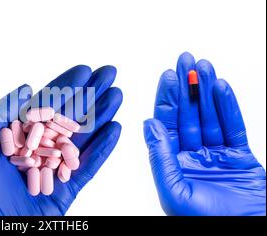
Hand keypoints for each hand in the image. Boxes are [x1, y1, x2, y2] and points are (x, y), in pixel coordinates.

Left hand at [0, 65, 121, 215]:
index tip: (83, 69)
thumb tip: (27, 87)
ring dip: (101, 116)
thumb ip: (0, 113)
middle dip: (90, 94)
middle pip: (68, 117)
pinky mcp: (66, 189)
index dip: (65, 86)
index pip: (45, 105)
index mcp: (19, 135)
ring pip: (82, 138)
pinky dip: (103, 149)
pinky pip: (88, 167)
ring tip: (117, 94)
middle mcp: (39, 148)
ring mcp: (54, 168)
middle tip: (109, 73)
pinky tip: (115, 129)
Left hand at [143, 52, 265, 215]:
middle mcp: (191, 157)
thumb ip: (161, 156)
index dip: (167, 99)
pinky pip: (234, 127)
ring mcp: (216, 156)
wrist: (243, 232)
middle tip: (185, 59)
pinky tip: (221, 87)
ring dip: (206, 90)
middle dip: (186, 87)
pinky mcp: (240, 157)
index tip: (167, 75)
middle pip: (188, 115)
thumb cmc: (203, 222)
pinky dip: (228, 107)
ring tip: (204, 66)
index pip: (166, 125)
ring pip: (210, 116)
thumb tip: (148, 123)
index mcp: (172, 164)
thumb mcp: (173, 190)